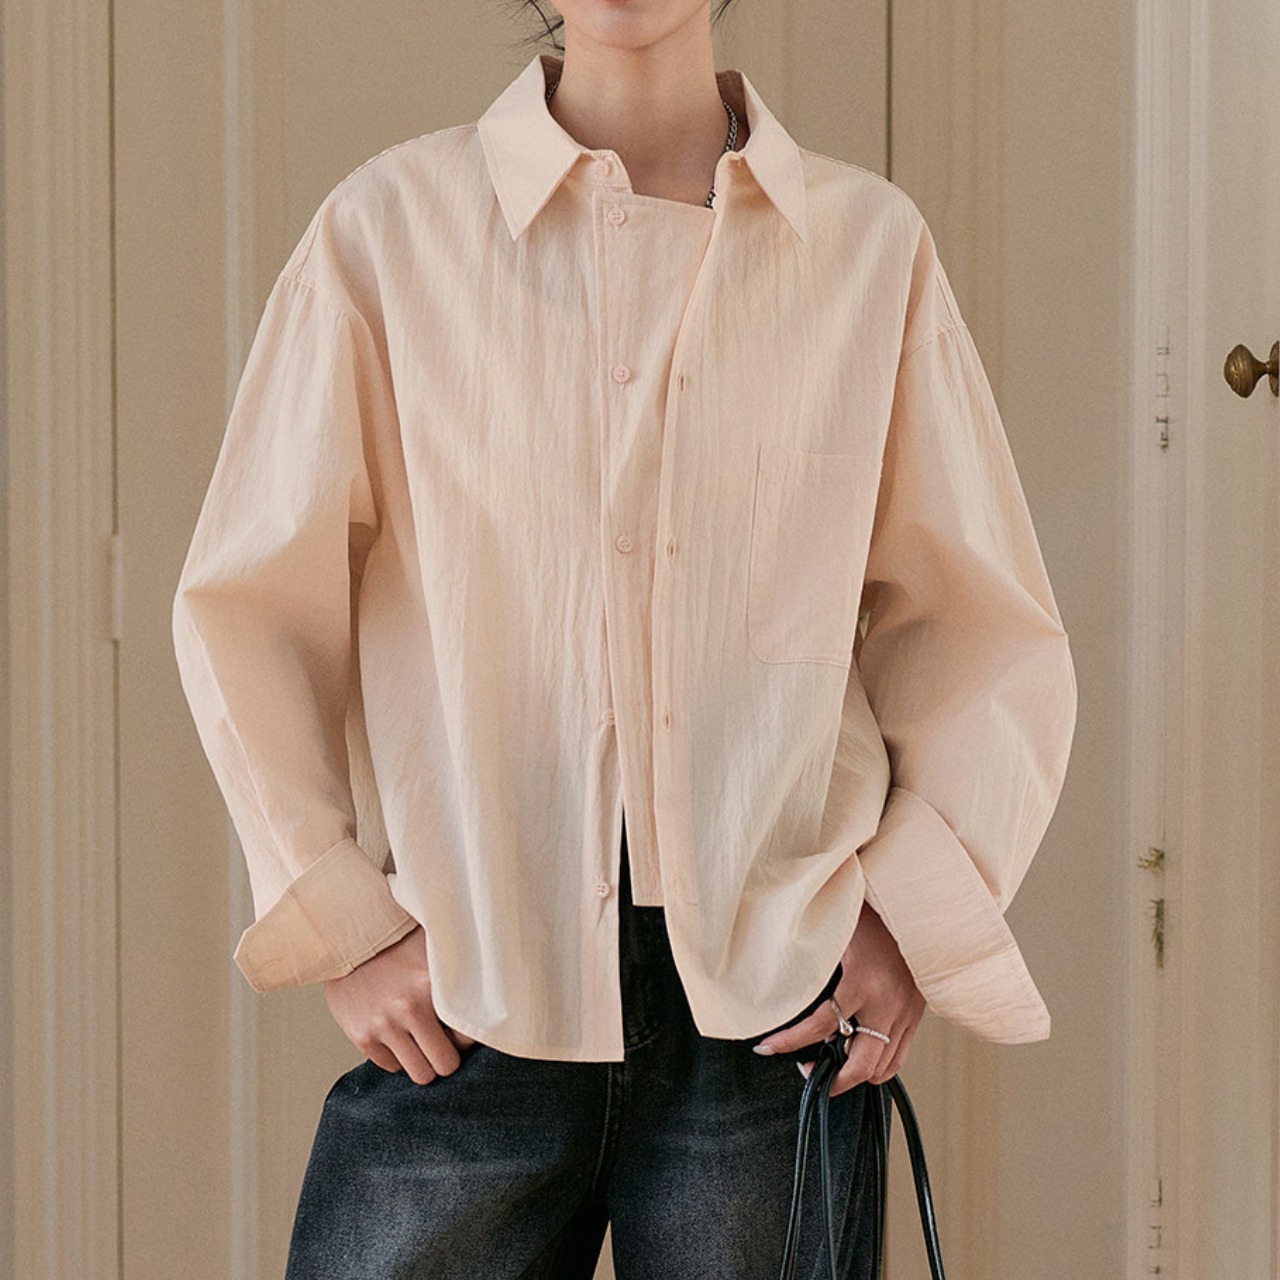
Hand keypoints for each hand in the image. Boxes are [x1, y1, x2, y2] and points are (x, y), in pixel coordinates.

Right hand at [322, 925, 475, 1084]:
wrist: (348, 942)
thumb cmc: (398, 944)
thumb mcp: (433, 948)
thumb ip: (460, 970)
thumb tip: (495, 989)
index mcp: (432, 985)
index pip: (467, 1035)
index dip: (467, 1037)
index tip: (461, 1030)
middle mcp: (410, 1008)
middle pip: (446, 1065)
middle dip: (447, 1059)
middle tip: (444, 1045)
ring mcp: (384, 1025)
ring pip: (420, 1074)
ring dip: (424, 1063)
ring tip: (422, 1044)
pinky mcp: (363, 1037)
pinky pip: (391, 1067)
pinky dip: (397, 1057)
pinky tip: (398, 1035)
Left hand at [753, 903, 924, 1096]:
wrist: (916, 906)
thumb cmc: (870, 912)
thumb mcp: (837, 933)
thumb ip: (815, 960)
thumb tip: (785, 986)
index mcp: (863, 982)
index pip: (820, 1026)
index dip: (789, 1041)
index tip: (766, 1046)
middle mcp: (887, 1004)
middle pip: (860, 1066)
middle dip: (831, 1081)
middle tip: (806, 1072)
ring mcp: (906, 1014)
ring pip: (883, 1069)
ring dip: (855, 1075)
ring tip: (831, 1064)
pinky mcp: (916, 1015)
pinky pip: (899, 1056)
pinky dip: (877, 1063)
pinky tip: (857, 1052)